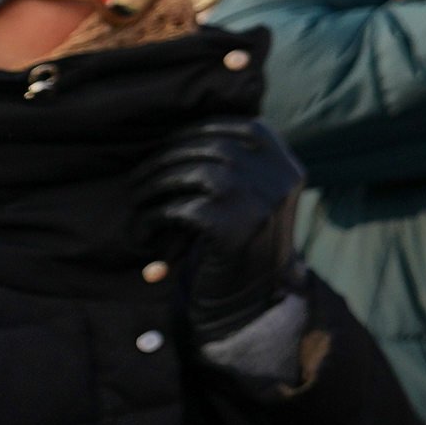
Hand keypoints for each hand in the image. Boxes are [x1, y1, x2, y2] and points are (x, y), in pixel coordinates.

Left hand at [137, 119, 307, 341]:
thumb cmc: (244, 241)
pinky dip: (154, 217)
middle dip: (168, 156)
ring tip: (138, 197)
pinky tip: (144, 229)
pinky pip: (181, 210)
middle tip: (139, 175)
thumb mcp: (258, 194)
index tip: (168, 143)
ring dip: (156, 183)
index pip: (242, 127)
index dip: (199, 130)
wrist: (255, 297)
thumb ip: (241, 162)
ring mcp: (259, 200)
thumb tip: (183, 133)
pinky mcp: (234, 227)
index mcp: (286, 164)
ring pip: (195, 173)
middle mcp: (278, 177)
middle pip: (213, 148)